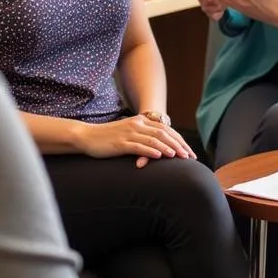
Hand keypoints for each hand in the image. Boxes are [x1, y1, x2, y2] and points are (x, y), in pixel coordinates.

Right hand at [77, 114, 195, 168]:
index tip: (189, 152)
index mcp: (141, 121)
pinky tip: (160, 156)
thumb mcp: (129, 133)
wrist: (88, 136)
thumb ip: (143, 136)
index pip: (166, 130)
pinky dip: (151, 151)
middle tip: (189, 157)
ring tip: (179, 157)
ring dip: (168, 148)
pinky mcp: (121, 143)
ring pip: (154, 139)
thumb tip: (160, 147)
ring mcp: (129, 133)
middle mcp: (138, 124)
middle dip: (178, 145)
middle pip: (164, 134)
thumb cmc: (109, 138)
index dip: (179, 140)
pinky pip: (139, 146)